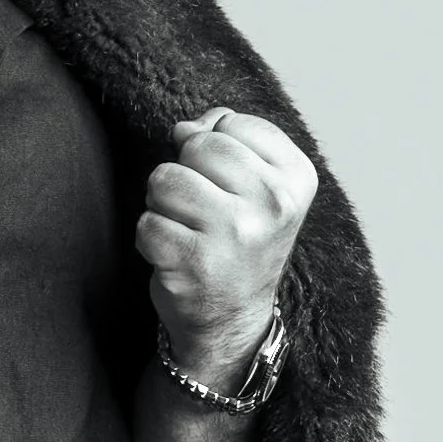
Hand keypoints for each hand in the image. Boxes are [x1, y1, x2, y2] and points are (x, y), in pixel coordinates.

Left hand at [137, 108, 317, 386]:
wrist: (232, 318)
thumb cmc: (240, 242)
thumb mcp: (257, 187)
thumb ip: (228, 141)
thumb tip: (185, 127)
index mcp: (296, 179)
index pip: (233, 123)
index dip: (214, 148)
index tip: (228, 184)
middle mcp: (272, 204)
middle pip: (197, 145)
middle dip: (185, 171)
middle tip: (201, 209)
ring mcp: (234, 234)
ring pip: (164, 179)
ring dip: (163, 204)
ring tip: (187, 229)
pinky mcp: (192, 262)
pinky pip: (146, 223)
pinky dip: (151, 238)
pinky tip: (176, 255)